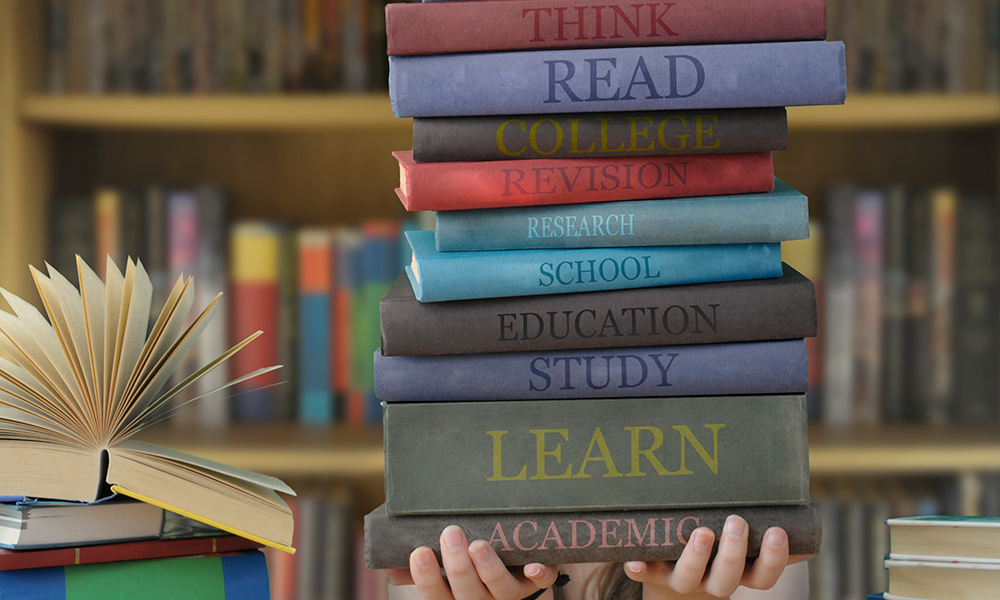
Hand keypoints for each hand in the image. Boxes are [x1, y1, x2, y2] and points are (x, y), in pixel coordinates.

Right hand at [383, 525, 561, 599]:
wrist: (513, 574)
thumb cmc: (468, 572)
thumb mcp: (442, 576)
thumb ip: (418, 570)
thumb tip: (387, 566)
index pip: (436, 598)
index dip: (427, 580)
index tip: (419, 553)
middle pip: (468, 594)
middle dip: (458, 566)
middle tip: (450, 533)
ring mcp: (510, 594)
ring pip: (501, 589)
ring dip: (490, 568)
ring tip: (479, 544)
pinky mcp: (535, 582)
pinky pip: (542, 582)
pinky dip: (539, 574)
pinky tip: (532, 566)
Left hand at [622, 516, 811, 598]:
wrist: (676, 571)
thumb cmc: (719, 545)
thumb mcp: (742, 534)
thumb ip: (764, 520)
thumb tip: (799, 505)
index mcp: (739, 573)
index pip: (762, 577)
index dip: (772, 559)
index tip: (776, 532)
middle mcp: (711, 581)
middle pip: (726, 579)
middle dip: (732, 552)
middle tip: (737, 522)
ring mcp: (680, 578)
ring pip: (689, 577)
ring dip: (695, 557)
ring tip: (702, 532)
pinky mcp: (652, 571)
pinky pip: (644, 573)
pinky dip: (640, 568)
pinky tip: (635, 561)